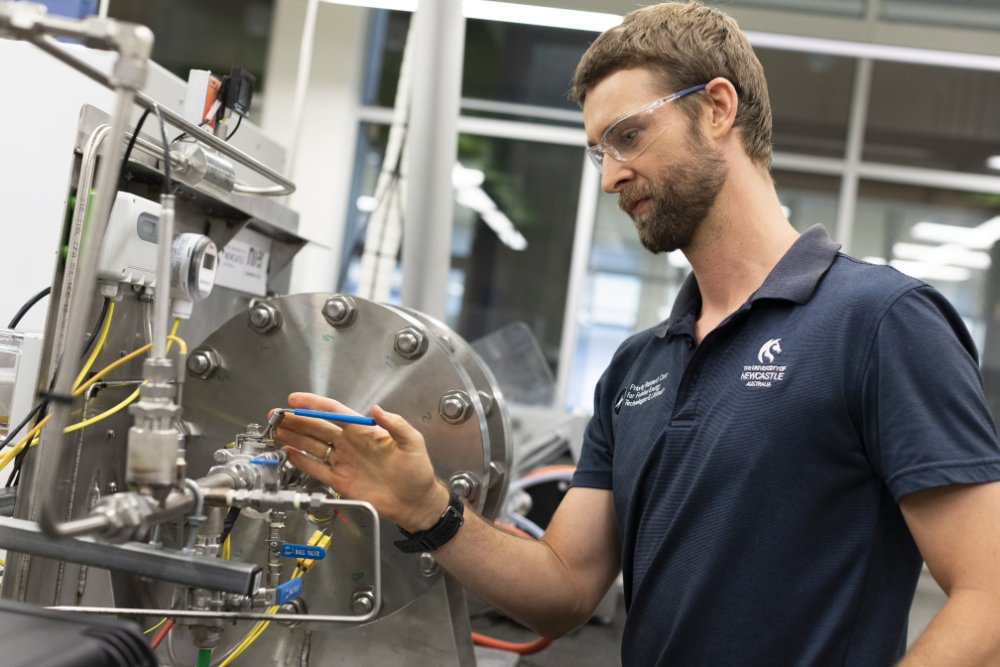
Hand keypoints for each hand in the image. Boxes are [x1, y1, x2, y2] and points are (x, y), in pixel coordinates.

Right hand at [275, 392, 448, 530]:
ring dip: (294, 437)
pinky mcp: (339, 481)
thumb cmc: (416, 470)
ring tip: (275, 431)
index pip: (334, 412)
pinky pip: (317, 469)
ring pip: (312, 446)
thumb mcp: (412, 442)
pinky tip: (288, 453)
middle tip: (276, 415)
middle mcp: (349, 443)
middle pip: (317, 428)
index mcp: (364, 430)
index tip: (295, 399)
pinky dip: (301, 461)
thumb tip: (377, 409)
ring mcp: (343, 462)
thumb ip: (396, 424)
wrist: (415, 501)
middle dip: (296, 420)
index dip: (314, 404)